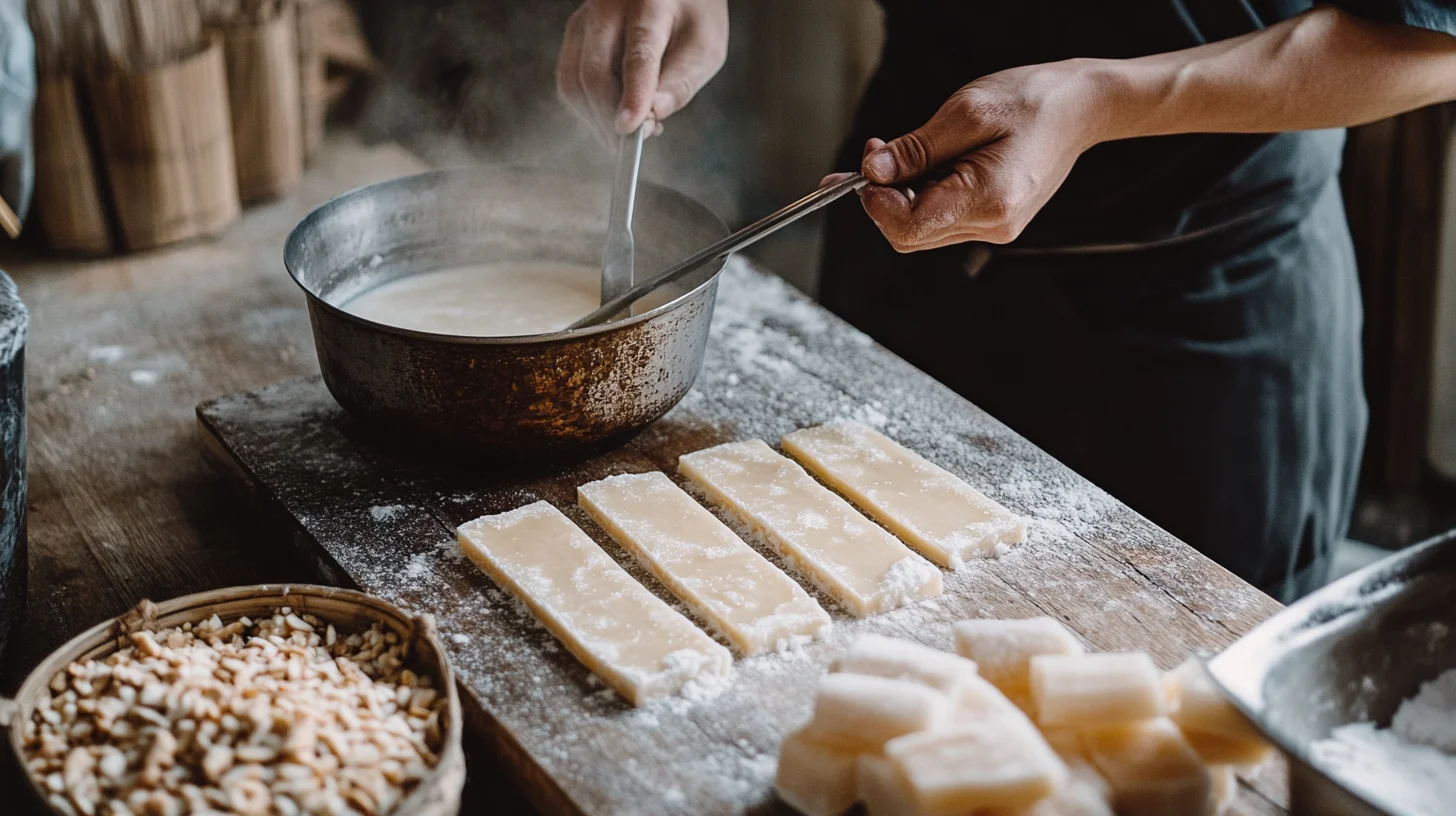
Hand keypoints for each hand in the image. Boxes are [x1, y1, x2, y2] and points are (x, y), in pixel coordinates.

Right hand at [556, 0, 728, 142]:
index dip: (633, 95)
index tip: (630, 129)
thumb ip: (681, 83)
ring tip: (626, 132)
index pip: (638, 55)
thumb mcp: (706, 47)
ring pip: (572, 79)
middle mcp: (608, 6)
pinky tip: (611, 116)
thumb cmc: (693, 15)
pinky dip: (586, 107)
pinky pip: (568, 79)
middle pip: (594, 71)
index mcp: (650, 3)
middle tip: (636, 140)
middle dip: (609, 117)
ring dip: (594, 118)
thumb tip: (650, 118)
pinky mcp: (575, 33)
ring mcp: (585, 18)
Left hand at [852, 61, 1110, 250]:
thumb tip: (871, 170)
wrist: (1081, 109)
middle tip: (877, 153)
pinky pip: (942, 219)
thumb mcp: (966, 113)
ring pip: (923, 229)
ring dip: (901, 196)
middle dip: (883, 199)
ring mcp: (995, 227)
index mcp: (988, 200)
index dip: (875, 203)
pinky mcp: (994, 220)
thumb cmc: (1033, 102)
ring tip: (905, 152)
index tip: (865, 169)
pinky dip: (923, 195)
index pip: (908, 227)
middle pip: (910, 234)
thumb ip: (916, 148)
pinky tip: (930, 164)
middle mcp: (992, 225)